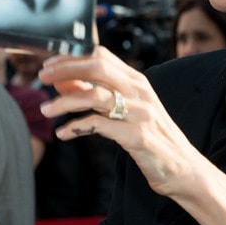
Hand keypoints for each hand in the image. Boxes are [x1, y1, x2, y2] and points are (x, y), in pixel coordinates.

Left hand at [38, 46, 203, 197]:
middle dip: (65, 69)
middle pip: (98, 67)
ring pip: (95, 95)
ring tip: (45, 110)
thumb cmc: (151, 138)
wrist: (183, 168)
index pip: (101, 56)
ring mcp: (140, 112)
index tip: (49, 65)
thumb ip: (98, 94)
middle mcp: (140, 91)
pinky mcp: (137, 135)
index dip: (72, 57)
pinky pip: (100, 125)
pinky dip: (77, 127)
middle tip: (42, 78)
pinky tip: (63, 134)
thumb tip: (63, 82)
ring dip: (65, 101)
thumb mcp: (125, 111)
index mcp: (137, 81)